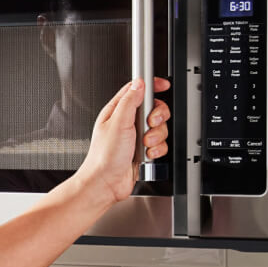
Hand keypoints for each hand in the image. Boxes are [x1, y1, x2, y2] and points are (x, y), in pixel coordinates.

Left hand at [74, 77, 171, 203]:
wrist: (106, 183)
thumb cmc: (104, 156)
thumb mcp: (118, 122)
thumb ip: (130, 101)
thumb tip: (139, 83)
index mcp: (117, 111)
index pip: (137, 90)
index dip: (152, 86)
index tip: (163, 85)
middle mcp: (127, 122)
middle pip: (154, 109)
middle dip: (157, 117)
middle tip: (149, 124)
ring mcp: (136, 137)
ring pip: (159, 128)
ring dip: (155, 137)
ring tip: (143, 144)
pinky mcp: (143, 150)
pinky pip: (160, 144)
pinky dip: (156, 150)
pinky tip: (146, 155)